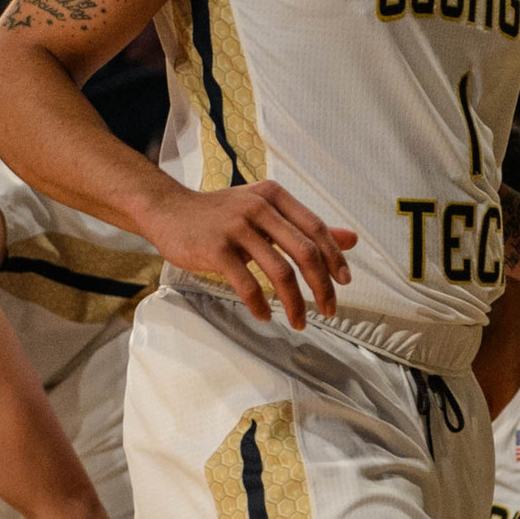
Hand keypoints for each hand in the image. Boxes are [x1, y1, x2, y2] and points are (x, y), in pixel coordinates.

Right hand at [138, 178, 356, 328]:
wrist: (167, 210)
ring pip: (279, 271)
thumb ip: (306, 226)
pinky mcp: (215, 249)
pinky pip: (247, 283)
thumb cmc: (221, 214)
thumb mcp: (265, 211)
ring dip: (294, 303)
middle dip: (322, 287)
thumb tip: (352, 240)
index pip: (316, 229)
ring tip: (299, 322)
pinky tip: (265, 315)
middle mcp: (258, 207)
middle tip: (329, 310)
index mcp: (275, 196)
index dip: (335, 258)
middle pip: (305, 252)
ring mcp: (236, 227)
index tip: (344, 283)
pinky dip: (260, 304)